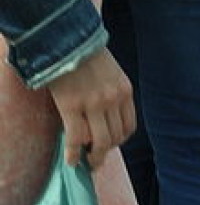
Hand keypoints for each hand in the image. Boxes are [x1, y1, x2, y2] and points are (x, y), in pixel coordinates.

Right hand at [46, 48, 135, 169]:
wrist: (66, 41)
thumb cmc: (86, 57)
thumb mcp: (111, 74)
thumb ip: (111, 94)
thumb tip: (105, 119)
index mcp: (124, 90)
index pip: (128, 125)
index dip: (119, 139)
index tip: (110, 145)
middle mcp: (113, 99)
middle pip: (115, 136)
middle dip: (105, 152)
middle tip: (96, 160)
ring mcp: (93, 104)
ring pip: (99, 141)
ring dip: (93, 156)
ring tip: (85, 162)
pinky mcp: (71, 106)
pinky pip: (75, 138)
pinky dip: (74, 153)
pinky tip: (70, 160)